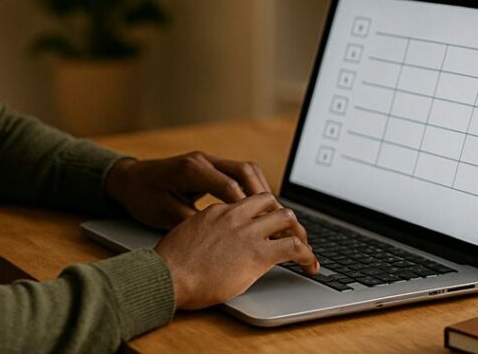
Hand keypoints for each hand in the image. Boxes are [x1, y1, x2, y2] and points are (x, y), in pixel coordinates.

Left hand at [104, 151, 279, 229]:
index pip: (228, 185)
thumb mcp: (163, 214)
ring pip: (245, 169)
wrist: (129, 180)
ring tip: (273, 215)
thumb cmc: (143, 197)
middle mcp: (203, 160)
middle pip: (244, 171)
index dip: (247, 206)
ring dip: (261, 190)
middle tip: (276, 221)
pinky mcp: (210, 166)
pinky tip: (258, 208)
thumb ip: (192, 222)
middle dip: (263, 196)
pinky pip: (238, 173)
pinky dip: (251, 188)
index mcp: (190, 169)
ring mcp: (208, 160)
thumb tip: (219, 238)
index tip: (262, 226)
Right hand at [153, 193, 318, 308]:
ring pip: (287, 218)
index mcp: (217, 211)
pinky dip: (307, 255)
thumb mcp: (187, 236)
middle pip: (271, 202)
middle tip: (291, 236)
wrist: (168, 275)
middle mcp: (235, 215)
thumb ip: (204, 233)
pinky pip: (294, 247)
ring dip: (300, 234)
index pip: (249, 203)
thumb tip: (211, 244)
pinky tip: (310, 265)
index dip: (262, 215)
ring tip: (304, 250)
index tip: (268, 228)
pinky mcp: (258, 253)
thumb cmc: (170, 264)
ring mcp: (247, 232)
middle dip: (284, 218)